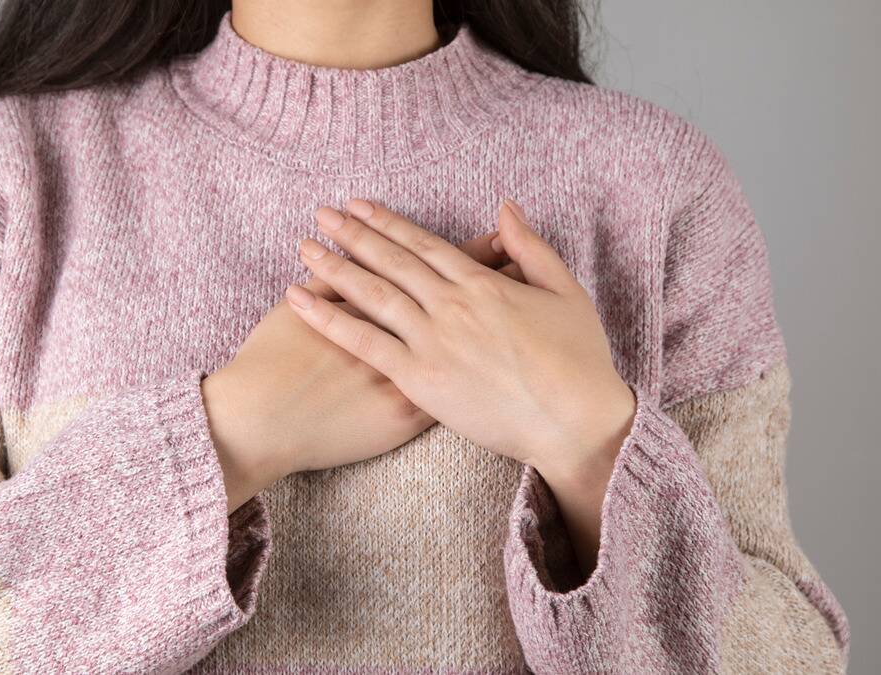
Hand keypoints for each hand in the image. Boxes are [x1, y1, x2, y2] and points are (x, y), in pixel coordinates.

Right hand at [202, 231, 508, 512]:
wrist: (263, 418)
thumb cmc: (271, 360)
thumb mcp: (296, 307)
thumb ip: (328, 280)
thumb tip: (348, 254)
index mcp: (382, 303)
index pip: (435, 268)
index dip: (468, 251)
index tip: (496, 235)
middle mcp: (404, 335)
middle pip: (463, 301)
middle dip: (496, 279)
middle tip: (529, 260)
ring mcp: (411, 374)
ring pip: (469, 345)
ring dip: (498, 323)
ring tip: (525, 303)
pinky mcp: (408, 413)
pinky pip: (455, 391)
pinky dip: (480, 377)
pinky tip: (500, 369)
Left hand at [283, 198, 635, 569]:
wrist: (575, 422)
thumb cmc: (578, 361)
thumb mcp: (566, 292)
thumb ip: (532, 248)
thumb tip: (505, 207)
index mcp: (482, 284)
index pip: (423, 244)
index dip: (387, 222)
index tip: (358, 206)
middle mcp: (451, 305)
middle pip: (391, 261)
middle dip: (353, 234)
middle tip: (321, 214)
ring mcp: (432, 341)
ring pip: (372, 294)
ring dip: (335, 267)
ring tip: (303, 246)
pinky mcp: (419, 379)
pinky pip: (365, 343)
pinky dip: (329, 318)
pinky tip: (301, 300)